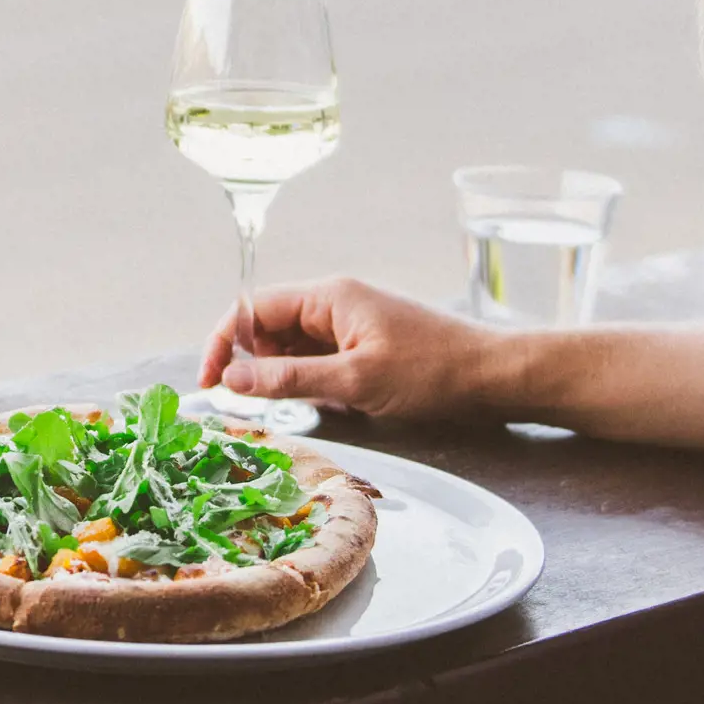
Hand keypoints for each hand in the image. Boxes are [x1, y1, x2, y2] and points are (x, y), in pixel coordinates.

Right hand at [200, 278, 514, 423]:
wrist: (494, 376)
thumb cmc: (432, 372)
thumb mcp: (355, 381)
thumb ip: (289, 378)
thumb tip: (232, 379)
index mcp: (328, 297)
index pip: (252, 309)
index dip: (223, 343)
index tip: (210, 384)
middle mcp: (334, 303)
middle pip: (268, 327)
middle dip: (253, 364)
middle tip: (251, 405)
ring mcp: (350, 324)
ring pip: (292, 347)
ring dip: (283, 376)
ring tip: (299, 407)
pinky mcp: (365, 345)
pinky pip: (319, 359)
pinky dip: (311, 382)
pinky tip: (328, 405)